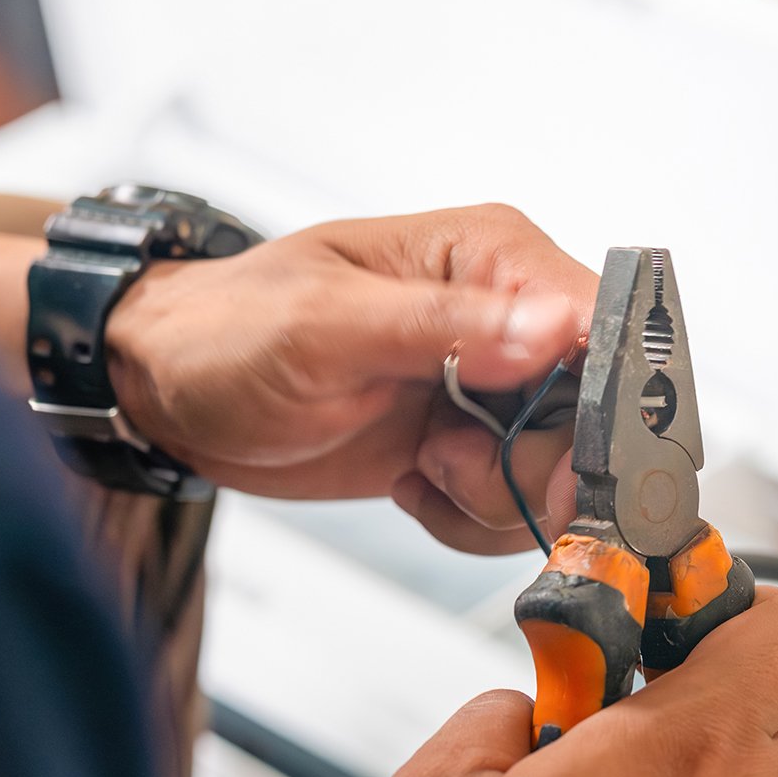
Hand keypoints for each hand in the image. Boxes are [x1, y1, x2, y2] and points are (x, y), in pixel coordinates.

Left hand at [106, 204, 595, 552]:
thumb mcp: (323, 324)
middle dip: (532, 464)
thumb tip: (553, 327)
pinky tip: (415, 484)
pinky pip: (520, 508)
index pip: (602, 325)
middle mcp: (511, 320)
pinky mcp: (478, 444)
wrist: (175, 394)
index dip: (602, 401)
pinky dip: (470, 517)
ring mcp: (498, 389)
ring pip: (565, 474)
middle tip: (448, 457)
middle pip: (598, 416)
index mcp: (492, 259)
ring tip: (422, 463)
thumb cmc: (228, 333)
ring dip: (494, 495)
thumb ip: (443, 325)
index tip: (559, 453)